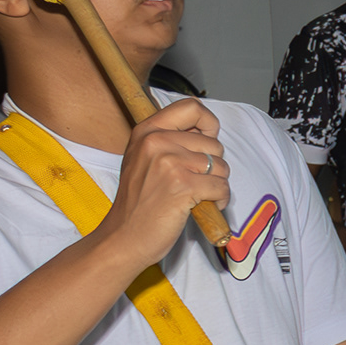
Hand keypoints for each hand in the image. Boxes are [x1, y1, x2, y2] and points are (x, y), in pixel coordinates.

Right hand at [97, 97, 229, 269]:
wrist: (124, 237)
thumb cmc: (139, 203)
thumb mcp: (144, 159)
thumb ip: (170, 141)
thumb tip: (207, 131)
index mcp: (147, 131)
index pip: (192, 108)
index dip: (209, 125)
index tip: (206, 143)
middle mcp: (157, 142)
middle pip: (214, 144)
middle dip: (214, 167)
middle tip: (195, 183)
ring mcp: (170, 163)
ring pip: (221, 167)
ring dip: (217, 185)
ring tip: (197, 196)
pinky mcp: (183, 186)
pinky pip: (222, 187)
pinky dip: (219, 201)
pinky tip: (201, 207)